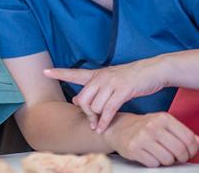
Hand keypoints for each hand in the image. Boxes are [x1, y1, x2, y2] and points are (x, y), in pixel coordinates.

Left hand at [44, 58, 167, 132]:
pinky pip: (109, 109)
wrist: (153, 71)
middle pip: (82, 99)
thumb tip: (75, 101)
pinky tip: (103, 128)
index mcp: (97, 74)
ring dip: (96, 119)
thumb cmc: (131, 78)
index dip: (59, 73)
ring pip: (95, 106)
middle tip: (91, 122)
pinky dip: (105, 121)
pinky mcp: (123, 90)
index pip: (74, 73)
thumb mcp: (109, 80)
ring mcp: (111, 83)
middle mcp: (101, 77)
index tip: (44, 71)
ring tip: (99, 125)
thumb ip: (93, 89)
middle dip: (85, 113)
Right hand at [104, 112, 198, 166]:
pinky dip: (154, 163)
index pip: (189, 139)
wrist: (118, 128)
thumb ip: (187, 135)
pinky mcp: (133, 148)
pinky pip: (154, 164)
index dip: (192, 150)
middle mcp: (153, 126)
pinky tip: (150, 155)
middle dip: (181, 158)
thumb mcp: (166, 126)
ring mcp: (142, 137)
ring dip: (167, 161)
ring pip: (167, 159)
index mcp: (164, 118)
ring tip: (160, 154)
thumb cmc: (144, 127)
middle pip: (180, 151)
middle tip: (176, 156)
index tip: (188, 152)